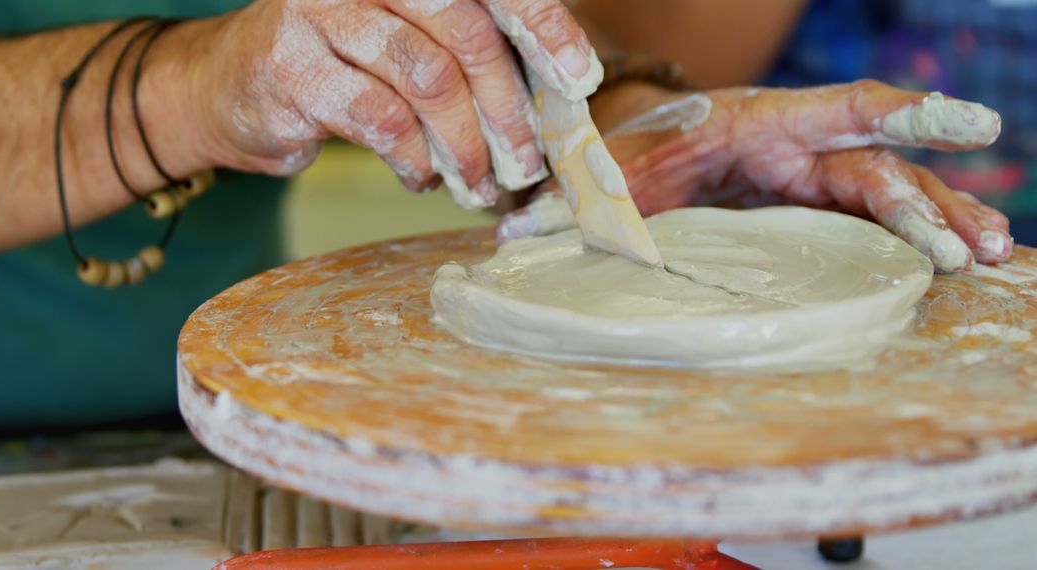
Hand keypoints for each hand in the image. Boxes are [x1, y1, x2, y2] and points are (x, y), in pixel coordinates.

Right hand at [185, 0, 600, 208]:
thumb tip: (555, 100)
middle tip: (525, 162)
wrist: (226, 88)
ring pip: (425, 78)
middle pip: (463, 30)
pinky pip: (380, 119)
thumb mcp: (406, 43)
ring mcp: (319, 12)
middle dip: (506, 106)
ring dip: (463, 143)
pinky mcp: (290, 66)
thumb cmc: (337, 66)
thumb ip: (466, 56)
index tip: (579, 79)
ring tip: (478, 182)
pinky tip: (422, 176)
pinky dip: (414, 158)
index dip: (543, 26)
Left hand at [499, 80, 1010, 272]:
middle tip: (977, 242)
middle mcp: (795, 148)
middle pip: (875, 168)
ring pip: (885, 198)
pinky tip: (949, 267)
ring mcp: (808, 182)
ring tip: (987, 257)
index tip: (968, 123)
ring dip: (938, 225)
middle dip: (929, 201)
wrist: (639, 162)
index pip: (838, 110)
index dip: (902, 115)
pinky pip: (869, 227)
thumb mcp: (603, 171)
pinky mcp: (810, 215)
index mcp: (756, 122)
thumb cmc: (629, 157)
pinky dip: (911, 244)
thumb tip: (510, 232)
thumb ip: (573, 195)